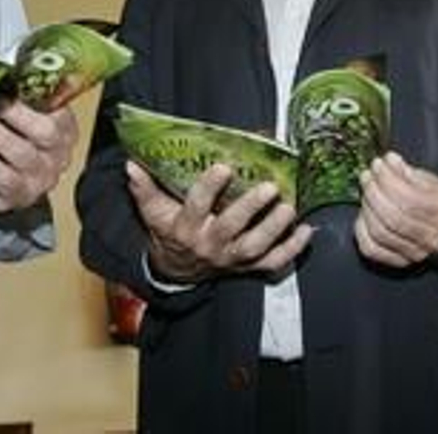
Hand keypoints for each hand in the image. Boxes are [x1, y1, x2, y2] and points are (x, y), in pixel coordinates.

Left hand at [0, 97, 78, 213]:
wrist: (14, 182)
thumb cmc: (21, 139)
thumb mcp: (32, 118)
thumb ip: (30, 97)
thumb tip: (14, 65)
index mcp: (66, 133)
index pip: (59, 116)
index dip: (33, 104)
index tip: (6, 92)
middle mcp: (58, 158)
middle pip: (43, 135)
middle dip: (12, 117)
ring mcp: (39, 181)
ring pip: (21, 158)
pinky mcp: (16, 198)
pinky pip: (1, 180)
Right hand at [128, 162, 310, 283]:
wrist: (178, 272)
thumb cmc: (169, 232)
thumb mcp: (153, 212)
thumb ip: (144, 188)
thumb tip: (131, 165)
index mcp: (186, 228)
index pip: (196, 206)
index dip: (209, 188)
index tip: (223, 167)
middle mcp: (211, 245)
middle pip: (231, 228)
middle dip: (250, 208)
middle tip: (269, 187)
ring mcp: (232, 259)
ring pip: (255, 248)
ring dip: (274, 229)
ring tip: (289, 208)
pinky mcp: (249, 267)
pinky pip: (273, 263)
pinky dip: (292, 250)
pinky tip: (306, 231)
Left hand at [354, 151, 437, 268]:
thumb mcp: (431, 181)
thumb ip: (408, 172)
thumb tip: (388, 161)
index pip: (410, 199)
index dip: (388, 180)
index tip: (378, 165)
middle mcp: (431, 236)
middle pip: (393, 217)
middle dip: (374, 192)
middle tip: (367, 176)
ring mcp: (415, 252)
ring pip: (381, 232)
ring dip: (367, 208)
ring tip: (366, 191)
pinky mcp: (400, 260)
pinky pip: (372, 249)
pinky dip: (361, 231)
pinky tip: (363, 215)